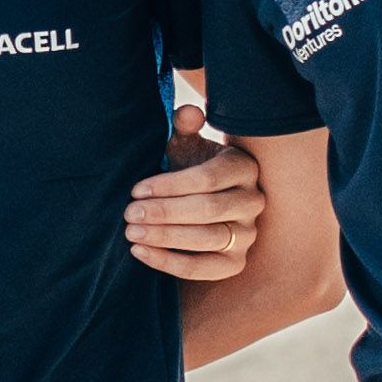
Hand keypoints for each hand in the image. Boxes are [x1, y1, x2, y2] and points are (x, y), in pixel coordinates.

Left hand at [125, 127, 262, 281]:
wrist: (200, 204)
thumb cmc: (190, 169)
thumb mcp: (187, 145)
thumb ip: (184, 127)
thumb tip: (188, 113)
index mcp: (243, 167)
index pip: (207, 179)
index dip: (169, 186)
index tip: (136, 190)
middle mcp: (253, 201)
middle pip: (207, 210)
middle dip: (164, 213)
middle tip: (129, 213)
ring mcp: (247, 235)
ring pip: (207, 239)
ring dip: (165, 238)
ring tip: (131, 232)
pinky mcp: (235, 263)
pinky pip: (203, 268)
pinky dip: (169, 263)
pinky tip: (140, 252)